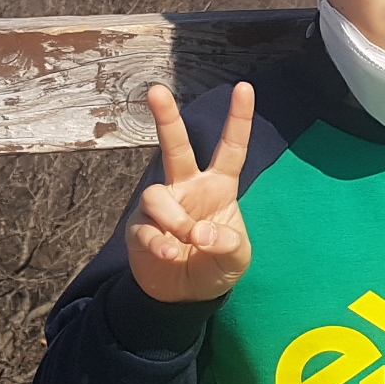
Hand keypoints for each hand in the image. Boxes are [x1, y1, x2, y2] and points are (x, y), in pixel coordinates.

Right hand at [127, 82, 255, 303]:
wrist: (184, 296)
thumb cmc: (215, 266)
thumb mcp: (236, 258)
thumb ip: (228, 243)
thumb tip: (200, 231)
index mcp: (218, 187)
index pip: (231, 149)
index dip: (239, 119)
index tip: (244, 87)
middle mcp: (186, 188)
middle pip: (176, 147)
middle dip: (166, 118)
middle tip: (156, 90)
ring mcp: (161, 207)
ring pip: (157, 195)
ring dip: (174, 221)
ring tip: (183, 245)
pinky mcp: (140, 228)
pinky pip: (145, 227)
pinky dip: (158, 243)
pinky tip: (168, 254)